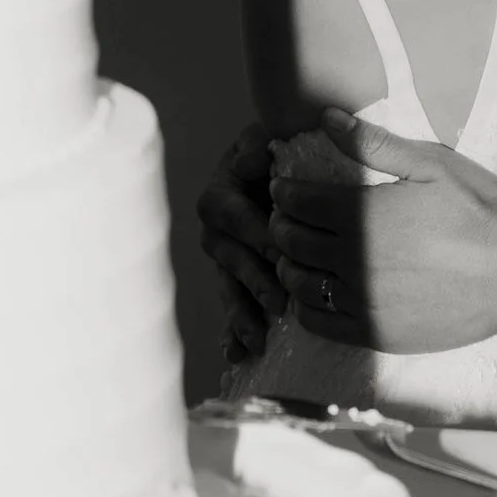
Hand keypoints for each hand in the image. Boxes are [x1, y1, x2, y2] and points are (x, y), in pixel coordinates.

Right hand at [197, 121, 283, 359]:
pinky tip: (238, 356)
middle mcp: (215, 232)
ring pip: (230, 289)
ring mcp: (224, 260)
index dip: (257, 235)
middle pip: (233, 260)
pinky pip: (232, 307)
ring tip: (257, 342)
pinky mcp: (235, 280)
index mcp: (219, 197)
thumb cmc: (276, 152)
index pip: (236, 216)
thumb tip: (251, 163)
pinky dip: (234, 333)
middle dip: (255, 283)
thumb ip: (257, 148)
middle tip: (279, 304)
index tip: (281, 254)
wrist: (279, 168)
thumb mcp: (264, 140)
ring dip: (242, 316)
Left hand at [269, 114, 496, 350]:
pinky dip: (306, 305)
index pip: (297, 202)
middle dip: (282, 225)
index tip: (284, 189)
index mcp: (360, 215)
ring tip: (299, 255)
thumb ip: (373, 143)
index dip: (284, 192)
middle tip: (288, 218)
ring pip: (298, 283)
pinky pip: (318, 322)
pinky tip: (316, 293)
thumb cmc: (477, 211)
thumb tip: (326, 118)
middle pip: (291, 242)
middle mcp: (352, 260)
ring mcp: (361, 301)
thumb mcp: (431, 165)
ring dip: (290, 264)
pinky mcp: (374, 332)